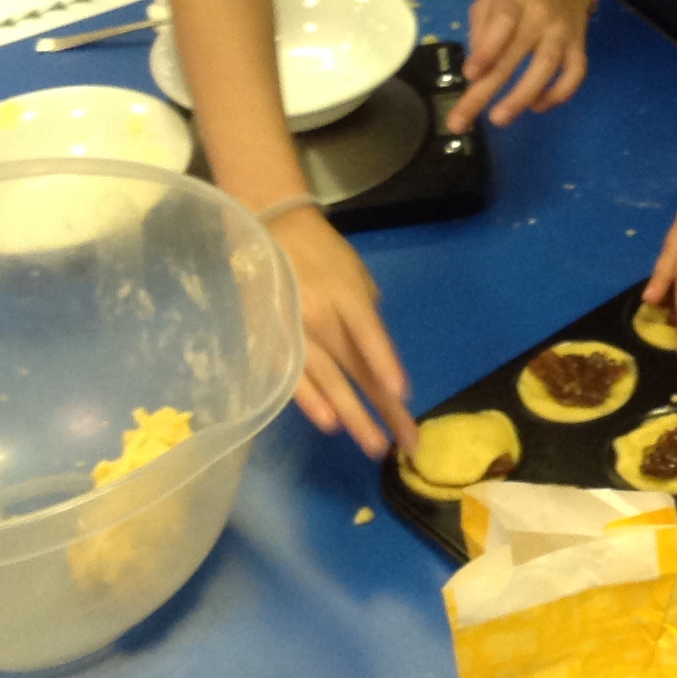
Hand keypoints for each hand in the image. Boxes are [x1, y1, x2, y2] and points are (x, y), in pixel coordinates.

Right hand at [275, 207, 416, 456]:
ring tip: (374, 446)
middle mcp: (320, 316)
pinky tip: (329, 423)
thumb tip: (377, 358)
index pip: (368, 335)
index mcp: (345, 294)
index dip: (384, 365)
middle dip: (381, 409)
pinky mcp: (272, 342)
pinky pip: (293, 379)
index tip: (402, 396)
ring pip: (327, 382)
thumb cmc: (324, 254)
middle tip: (405, 443)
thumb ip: (366, 316)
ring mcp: (293, 332)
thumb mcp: (356, 275)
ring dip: (352, 416)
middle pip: (355, 369)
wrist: (271, 232)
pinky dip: (311, 402)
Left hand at [449, 0, 594, 131]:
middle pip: (514, 56)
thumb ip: (480, 31)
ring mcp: (562, 33)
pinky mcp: (579, 46)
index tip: (470, 75)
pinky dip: (559, 94)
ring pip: (547, 67)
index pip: (501, 24)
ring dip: (522, 97)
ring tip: (499, 119)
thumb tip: (476, 73)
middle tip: (461, 121)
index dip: (486, 50)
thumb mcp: (489, 0)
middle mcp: (540, 17)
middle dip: (487, 91)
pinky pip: (575, 74)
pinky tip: (537, 106)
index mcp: (512, 1)